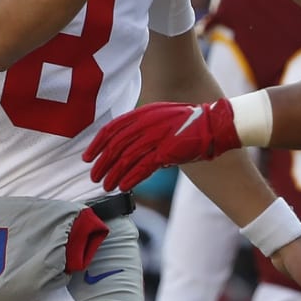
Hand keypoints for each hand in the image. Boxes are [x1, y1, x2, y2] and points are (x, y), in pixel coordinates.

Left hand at [84, 100, 240, 192]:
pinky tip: (123, 187)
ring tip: (106, 186)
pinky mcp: (166, 152)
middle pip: (115, 146)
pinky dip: (130, 178)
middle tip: (94, 176)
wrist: (213, 125)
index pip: (111, 129)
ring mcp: (156, 137)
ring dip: (113, 174)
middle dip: (102, 163)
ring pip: (126, 159)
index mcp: (143, 113)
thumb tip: (126, 143)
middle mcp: (146, 124)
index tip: (87, 157)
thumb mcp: (161, 116)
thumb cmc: (188, 122)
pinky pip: (142, 167)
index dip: (96, 144)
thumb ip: (142, 126)